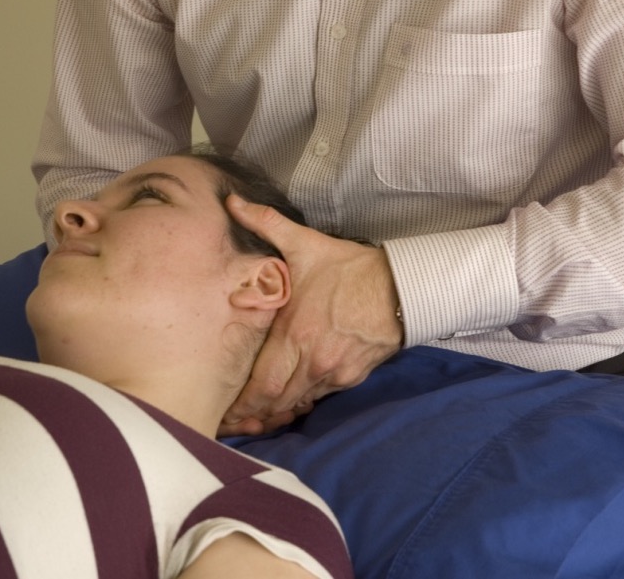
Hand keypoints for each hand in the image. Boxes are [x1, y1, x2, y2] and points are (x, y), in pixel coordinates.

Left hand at [219, 196, 402, 435]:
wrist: (401, 288)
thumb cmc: (349, 269)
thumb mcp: (305, 244)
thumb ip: (266, 224)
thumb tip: (233, 201)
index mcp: (296, 334)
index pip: (261, 384)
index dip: (240, 403)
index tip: (223, 409)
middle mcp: (313, 361)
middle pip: (275, 402)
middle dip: (253, 414)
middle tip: (233, 421)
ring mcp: (334, 373)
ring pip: (297, 403)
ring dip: (276, 410)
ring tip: (255, 415)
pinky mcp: (351, 377)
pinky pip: (319, 396)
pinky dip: (302, 399)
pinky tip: (289, 397)